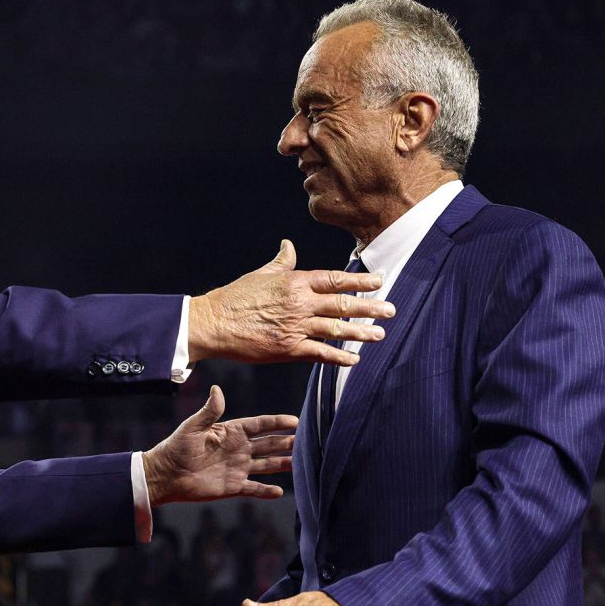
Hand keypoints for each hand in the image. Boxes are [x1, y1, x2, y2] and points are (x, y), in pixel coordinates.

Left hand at [142, 386, 294, 504]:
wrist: (166, 475)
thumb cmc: (177, 447)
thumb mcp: (193, 426)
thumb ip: (209, 410)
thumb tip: (217, 388)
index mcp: (231, 431)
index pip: (260, 425)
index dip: (277, 422)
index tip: (295, 421)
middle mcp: (239, 449)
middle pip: (268, 444)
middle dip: (286, 442)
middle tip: (305, 441)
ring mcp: (238, 468)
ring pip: (266, 465)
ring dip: (282, 464)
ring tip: (299, 463)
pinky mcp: (233, 486)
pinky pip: (254, 488)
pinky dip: (266, 491)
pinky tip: (280, 491)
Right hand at [188, 240, 394, 366]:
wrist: (214, 322)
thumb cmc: (235, 297)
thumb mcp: (261, 274)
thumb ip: (281, 262)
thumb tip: (288, 245)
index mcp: (295, 282)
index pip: (335, 279)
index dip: (360, 279)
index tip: (380, 280)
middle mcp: (300, 303)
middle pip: (343, 304)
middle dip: (370, 307)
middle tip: (391, 310)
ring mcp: (296, 327)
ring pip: (336, 329)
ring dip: (361, 333)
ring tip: (379, 335)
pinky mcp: (288, 348)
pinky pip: (320, 353)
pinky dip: (339, 357)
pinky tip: (354, 360)